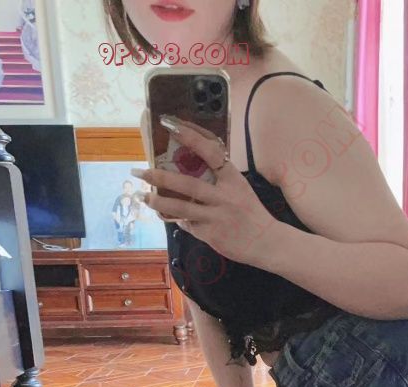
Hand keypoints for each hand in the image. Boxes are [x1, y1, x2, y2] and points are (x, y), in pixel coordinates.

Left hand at [131, 118, 282, 265]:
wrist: (267, 242)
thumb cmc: (250, 213)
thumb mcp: (239, 189)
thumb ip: (218, 180)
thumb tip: (187, 171)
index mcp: (233, 179)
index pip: (210, 151)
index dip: (189, 136)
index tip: (169, 124)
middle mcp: (225, 196)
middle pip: (188, 183)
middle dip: (160, 176)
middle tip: (139, 171)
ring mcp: (218, 216)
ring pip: (182, 207)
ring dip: (159, 201)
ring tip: (143, 197)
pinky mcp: (212, 235)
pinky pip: (188, 225)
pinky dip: (178, 220)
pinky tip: (170, 216)